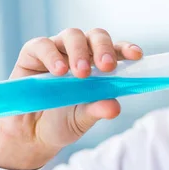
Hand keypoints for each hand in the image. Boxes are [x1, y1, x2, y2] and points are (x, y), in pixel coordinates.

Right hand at [0, 28, 142, 169]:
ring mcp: (58, 50)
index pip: (116, 51)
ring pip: (72, 35)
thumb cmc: (63, 121)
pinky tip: (58, 70)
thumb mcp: (83, 119)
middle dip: (103, 48)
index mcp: (99, 65)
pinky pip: (42, 45)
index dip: (127, 50)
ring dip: (79, 52)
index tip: (136, 56)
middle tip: (106, 66)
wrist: (32, 134)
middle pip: (96, 37)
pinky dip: (51, 55)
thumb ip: (98, 109)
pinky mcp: (33, 54)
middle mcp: (81, 52)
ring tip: (81, 74)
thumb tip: (115, 107)